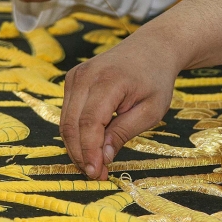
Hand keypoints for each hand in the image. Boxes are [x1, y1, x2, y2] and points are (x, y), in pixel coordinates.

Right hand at [59, 0, 221, 180]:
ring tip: (94, 164)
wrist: (152, 47)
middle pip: (71, 124)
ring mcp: (76, 75)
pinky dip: (75, 132)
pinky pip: (68, 112)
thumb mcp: (151, 110)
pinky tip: (90, 145)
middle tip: (96, 174)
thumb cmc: (156, 79)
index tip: (97, 174)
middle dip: (81, 154)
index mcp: (108, 81)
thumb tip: (102, 157)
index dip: (90, 152)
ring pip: (65, 120)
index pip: (89, 123)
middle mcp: (86, 76)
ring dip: (76, 146)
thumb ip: (124, 132)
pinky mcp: (73, 79)